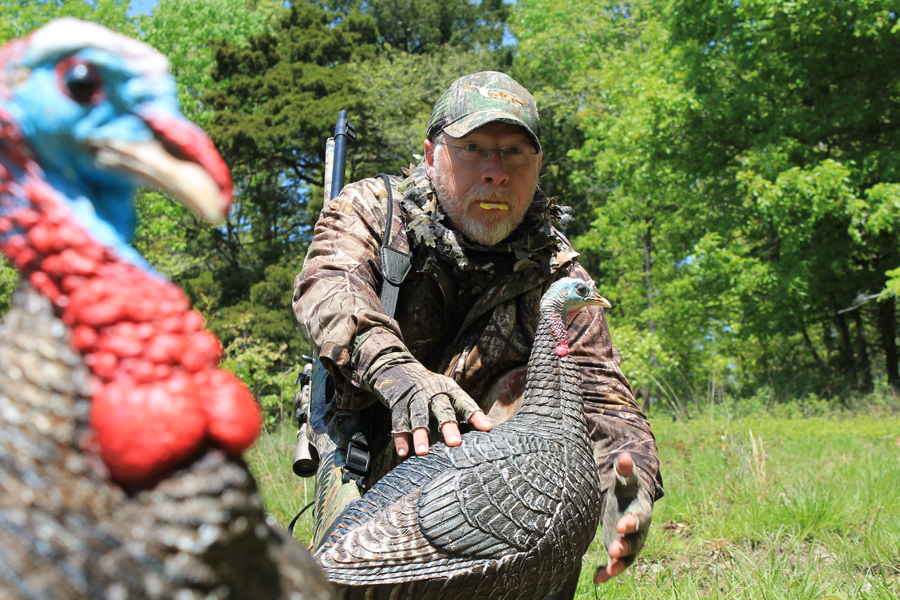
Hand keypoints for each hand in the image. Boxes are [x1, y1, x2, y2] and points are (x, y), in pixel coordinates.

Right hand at [367, 355, 491, 456]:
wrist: (398, 369)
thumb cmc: (430, 388)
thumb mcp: (446, 390)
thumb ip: (460, 408)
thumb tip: (484, 430)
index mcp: (449, 389)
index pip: (464, 402)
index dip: (475, 414)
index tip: (487, 428)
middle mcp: (433, 392)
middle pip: (442, 409)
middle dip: (448, 426)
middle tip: (455, 443)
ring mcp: (414, 397)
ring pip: (418, 417)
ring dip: (421, 435)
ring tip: (423, 452)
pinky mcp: (397, 403)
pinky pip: (398, 422)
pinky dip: (400, 438)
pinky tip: (403, 453)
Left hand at [594, 452, 652, 583]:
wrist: (629, 501)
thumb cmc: (626, 488)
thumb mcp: (625, 479)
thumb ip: (625, 470)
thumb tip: (624, 458)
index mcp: (641, 509)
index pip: (640, 517)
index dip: (632, 521)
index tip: (623, 525)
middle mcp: (638, 530)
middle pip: (636, 540)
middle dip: (626, 546)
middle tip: (613, 549)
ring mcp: (629, 542)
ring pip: (628, 557)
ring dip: (619, 564)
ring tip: (608, 571)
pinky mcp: (619, 552)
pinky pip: (615, 566)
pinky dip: (607, 573)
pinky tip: (596, 578)